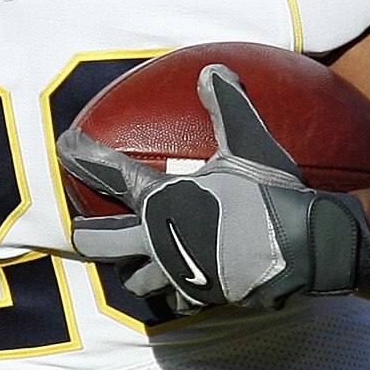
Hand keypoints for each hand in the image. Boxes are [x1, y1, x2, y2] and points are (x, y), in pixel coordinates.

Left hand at [57, 64, 369, 313]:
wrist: (306, 248)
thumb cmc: (273, 193)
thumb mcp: (250, 142)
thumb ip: (227, 105)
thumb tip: (212, 69)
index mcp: (163, 199)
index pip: (109, 173)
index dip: (81, 157)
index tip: (63, 147)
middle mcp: (159, 239)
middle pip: (101, 243)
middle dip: (87, 234)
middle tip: (81, 228)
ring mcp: (178, 274)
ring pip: (135, 280)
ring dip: (132, 269)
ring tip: (134, 262)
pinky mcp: (201, 298)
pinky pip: (176, 300)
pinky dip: (174, 292)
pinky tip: (182, 286)